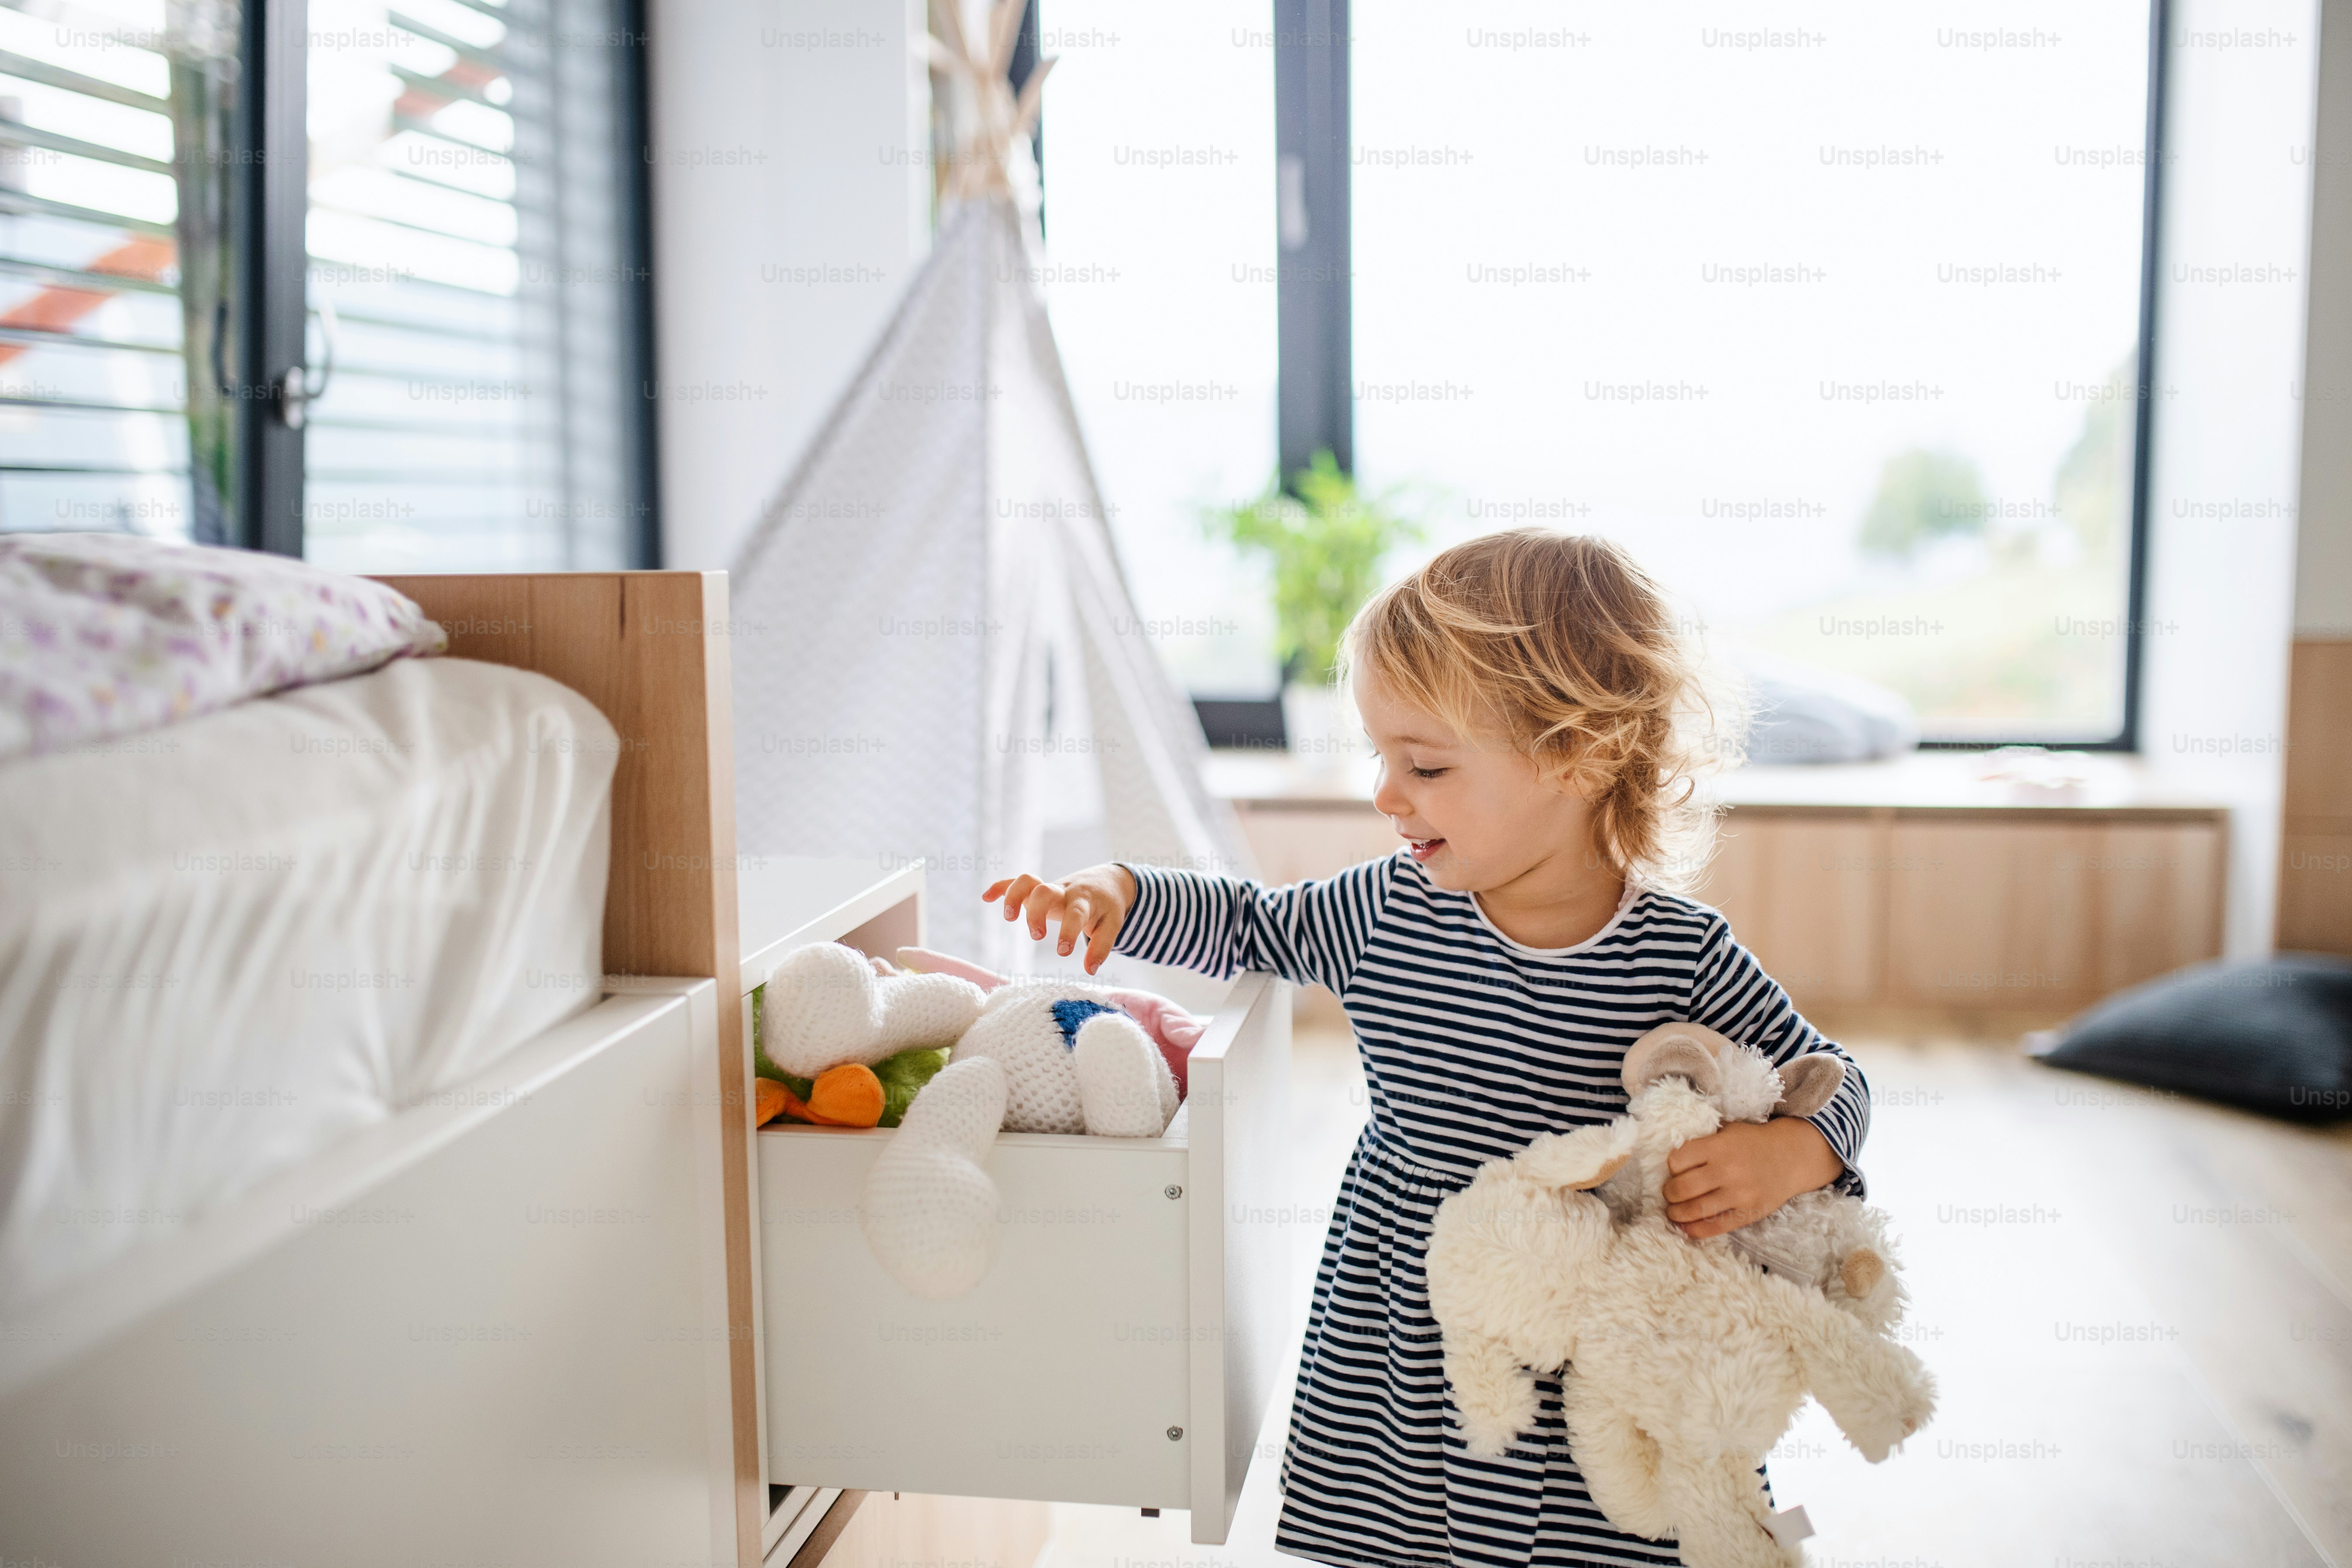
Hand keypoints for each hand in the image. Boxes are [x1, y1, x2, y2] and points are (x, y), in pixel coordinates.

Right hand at [981, 864, 1137, 973]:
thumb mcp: (1112, 925)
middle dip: (1036, 913)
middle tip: (1037, 936)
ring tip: (1009, 918)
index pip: (1075, 912)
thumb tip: (1090, 970)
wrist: (1107, 880)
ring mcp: (1048, 888)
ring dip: (1014, 896)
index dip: (1068, 931)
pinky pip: (1016, 882)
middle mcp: (1063, 892)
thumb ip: (1101, 947)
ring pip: (1027, 881)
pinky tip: (986, 898)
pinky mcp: (1037, 889)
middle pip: (1045, 891)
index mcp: (1084, 901)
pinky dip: (1001, 887)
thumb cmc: (1107, 907)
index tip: (1062, 952)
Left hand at [1662, 1117, 1843, 1239]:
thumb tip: (1671, 1162)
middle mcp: (1727, 1170)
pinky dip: (1695, 1230)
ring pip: (1694, 1210)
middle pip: (1681, 1188)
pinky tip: (1686, 1228)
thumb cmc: (1752, 1143)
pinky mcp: (1749, 1213)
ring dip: (1676, 1213)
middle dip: (1669, 1193)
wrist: (1791, 1157)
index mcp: (1718, 1147)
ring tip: (1674, 1211)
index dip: (1672, 1166)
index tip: (1675, 1169)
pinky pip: (1715, 1227)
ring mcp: (1739, 1194)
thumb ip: (1703, 1143)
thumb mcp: (1727, 1131)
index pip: (1677, 1160)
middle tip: (1670, 1193)